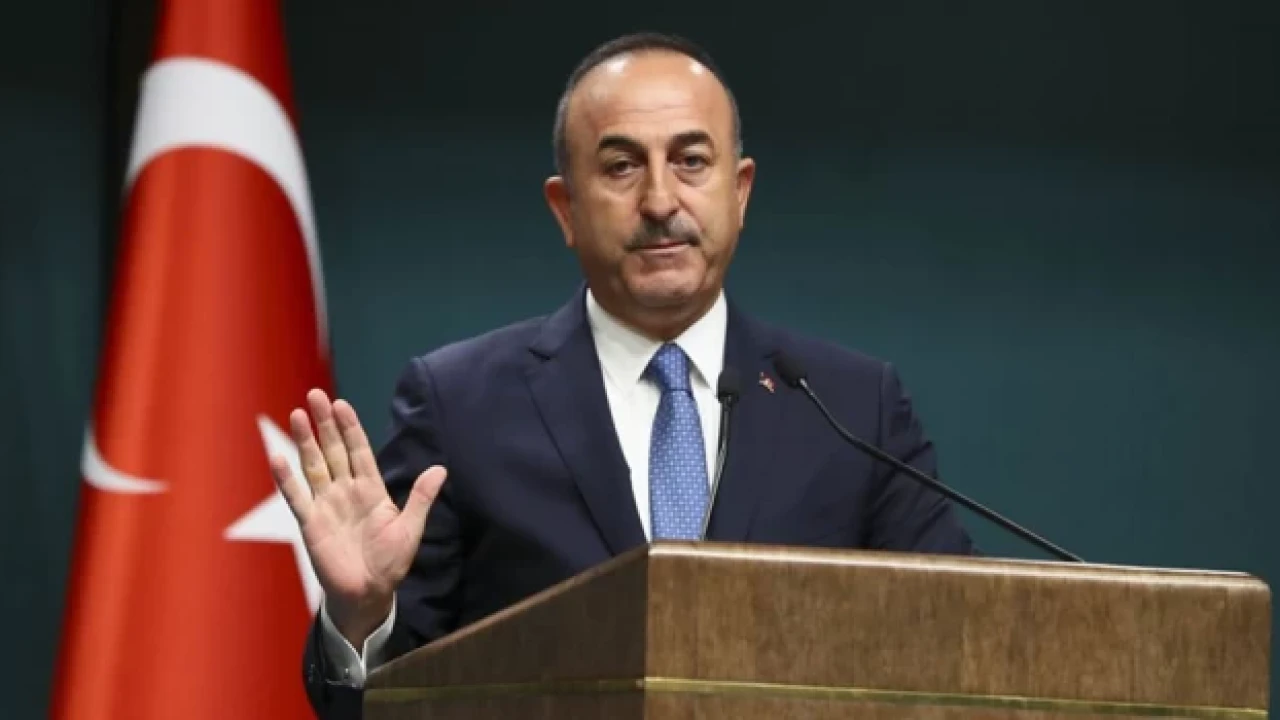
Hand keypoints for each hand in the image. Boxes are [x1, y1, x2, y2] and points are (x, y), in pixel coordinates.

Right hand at [270, 389, 446, 647]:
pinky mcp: (310, 523)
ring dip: (305, 441)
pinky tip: (277, 456)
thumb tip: (441, 468)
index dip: (350, 428)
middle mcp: (345, 491)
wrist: (369, 594)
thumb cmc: (391, 563)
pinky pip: (296, 496)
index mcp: (371, 490)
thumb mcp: (410, 529)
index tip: (342, 404)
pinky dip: (286, 477)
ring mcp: (326, 505)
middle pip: (333, 450)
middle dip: (325, 423)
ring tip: (297, 414)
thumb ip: (421, 498)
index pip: (359, 451)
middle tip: (315, 395)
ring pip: (313, 465)